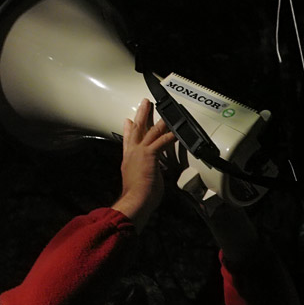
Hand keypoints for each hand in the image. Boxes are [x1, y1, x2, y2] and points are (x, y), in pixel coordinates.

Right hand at [113, 99, 175, 230]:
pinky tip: (175, 132)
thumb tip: (147, 173)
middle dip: (141, 114)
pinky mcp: (149, 156)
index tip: (128, 120)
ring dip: (158, 120)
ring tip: (164, 112)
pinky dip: (169, 136)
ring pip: (149, 131)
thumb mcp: (136, 180)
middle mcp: (132, 154)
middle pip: (137, 129)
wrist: (134, 201)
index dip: (128, 129)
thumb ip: (141, 173)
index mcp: (128, 160)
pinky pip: (161, 142)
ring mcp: (140, 153)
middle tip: (145, 103)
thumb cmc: (137, 197)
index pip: (128, 140)